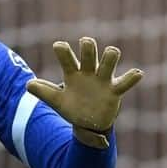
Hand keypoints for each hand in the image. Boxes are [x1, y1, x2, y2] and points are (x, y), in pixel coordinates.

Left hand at [26, 36, 141, 147]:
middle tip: (86, 43)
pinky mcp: (114, 91)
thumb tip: (28, 84)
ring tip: (111, 53)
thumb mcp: (57, 101)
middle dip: (88, 46)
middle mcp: (89, 72)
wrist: (88, 123)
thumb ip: (44, 92)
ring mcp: (103, 80)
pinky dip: (132, 77)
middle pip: (90, 51)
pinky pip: (125, 82)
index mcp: (73, 72)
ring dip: (111, 56)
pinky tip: (138, 73)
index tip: (59, 46)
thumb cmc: (72, 106)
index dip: (63, 50)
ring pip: (109, 61)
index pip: (67, 56)